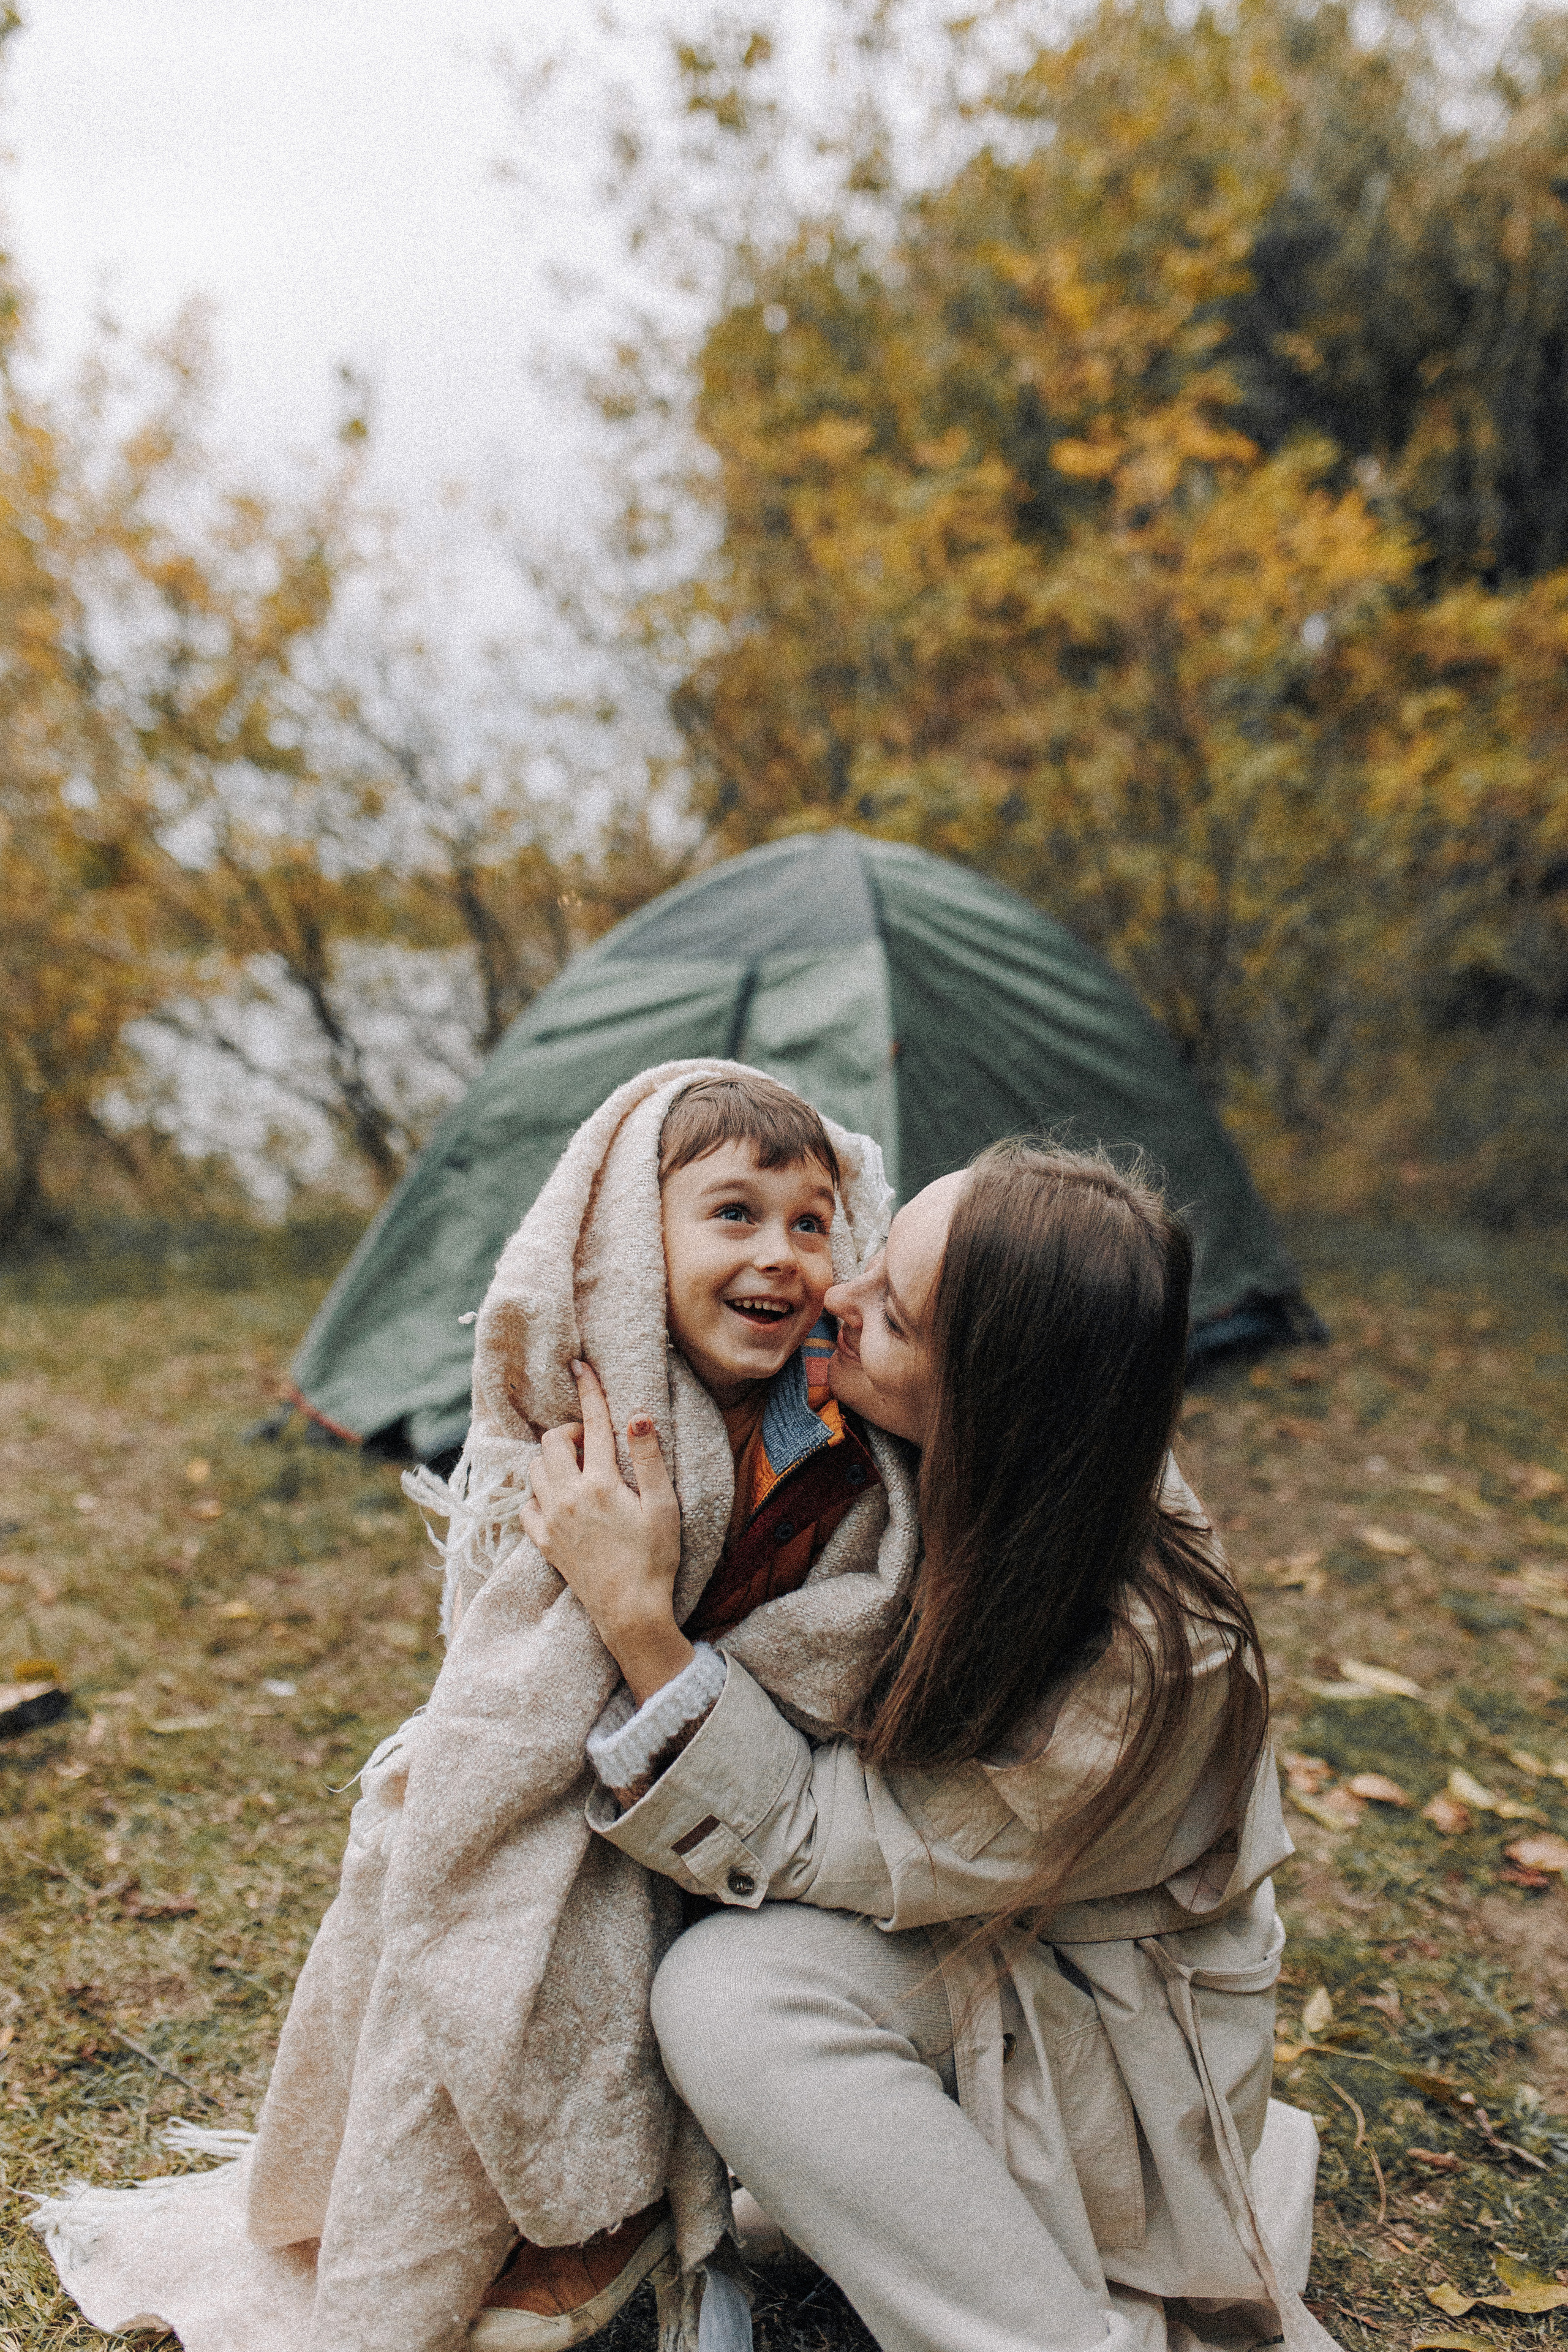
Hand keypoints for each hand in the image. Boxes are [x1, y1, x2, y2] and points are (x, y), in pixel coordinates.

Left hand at [520, 1361, 693, 1703]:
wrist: (629, 1613)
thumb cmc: (654, 1559)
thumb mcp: (664, 1506)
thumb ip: (649, 1458)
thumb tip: (637, 1414)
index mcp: (601, 1483)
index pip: (594, 1424)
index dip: (588, 1390)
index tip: (580, 1365)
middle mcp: (568, 1497)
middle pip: (553, 1442)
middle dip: (571, 1432)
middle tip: (596, 1445)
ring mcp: (551, 1520)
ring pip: (535, 1470)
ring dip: (553, 1459)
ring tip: (580, 1470)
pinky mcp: (543, 1542)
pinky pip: (526, 1505)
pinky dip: (538, 1493)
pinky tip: (559, 1499)